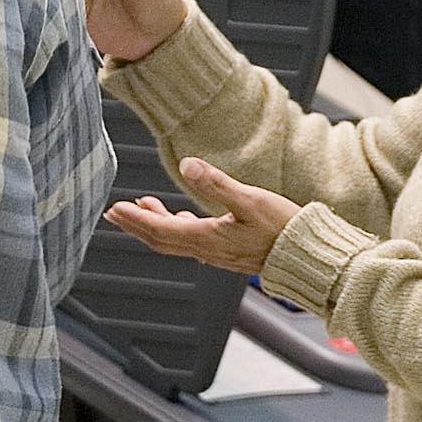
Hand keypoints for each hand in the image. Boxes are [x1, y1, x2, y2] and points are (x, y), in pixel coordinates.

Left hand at [102, 158, 301, 276]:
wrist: (307, 257)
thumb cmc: (284, 229)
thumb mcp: (251, 200)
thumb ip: (217, 183)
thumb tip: (187, 164)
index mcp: (208, 238)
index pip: (160, 229)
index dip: (135, 219)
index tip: (115, 209)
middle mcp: (208, 250)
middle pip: (161, 239)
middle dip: (136, 225)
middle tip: (114, 212)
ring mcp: (218, 253)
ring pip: (176, 242)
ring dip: (154, 226)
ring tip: (140, 209)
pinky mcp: (228, 252)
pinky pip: (193, 242)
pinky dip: (178, 229)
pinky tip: (181, 218)